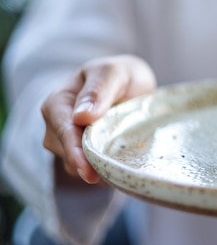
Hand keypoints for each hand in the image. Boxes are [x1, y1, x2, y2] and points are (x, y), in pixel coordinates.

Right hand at [42, 55, 156, 184]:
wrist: (131, 84)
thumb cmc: (119, 74)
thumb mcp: (113, 72)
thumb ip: (99, 90)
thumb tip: (81, 117)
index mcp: (58, 103)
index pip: (63, 132)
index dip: (75, 152)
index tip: (88, 171)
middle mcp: (56, 126)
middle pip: (68, 153)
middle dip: (89, 165)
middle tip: (116, 172)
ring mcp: (69, 144)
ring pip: (78, 166)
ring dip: (99, 169)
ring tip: (123, 165)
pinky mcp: (84, 156)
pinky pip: (91, 171)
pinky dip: (105, 171)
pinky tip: (121, 168)